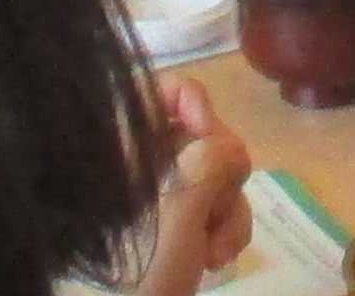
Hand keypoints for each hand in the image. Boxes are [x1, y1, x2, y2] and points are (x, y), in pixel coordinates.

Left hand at [129, 82, 255, 295]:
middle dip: (223, 174)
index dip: (194, 102)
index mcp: (125, 148)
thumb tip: (228, 149)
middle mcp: (140, 167)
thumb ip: (210, 161)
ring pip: (215, 178)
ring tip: (214, 251)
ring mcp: (158, 199)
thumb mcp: (179, 209)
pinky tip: (215, 260)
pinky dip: (222, 232)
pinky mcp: (173, 228)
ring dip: (228, 213)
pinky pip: (213, 211)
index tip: (211, 138)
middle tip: (220, 203)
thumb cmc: (140, 265)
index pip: (162, 89)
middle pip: (201, 137)